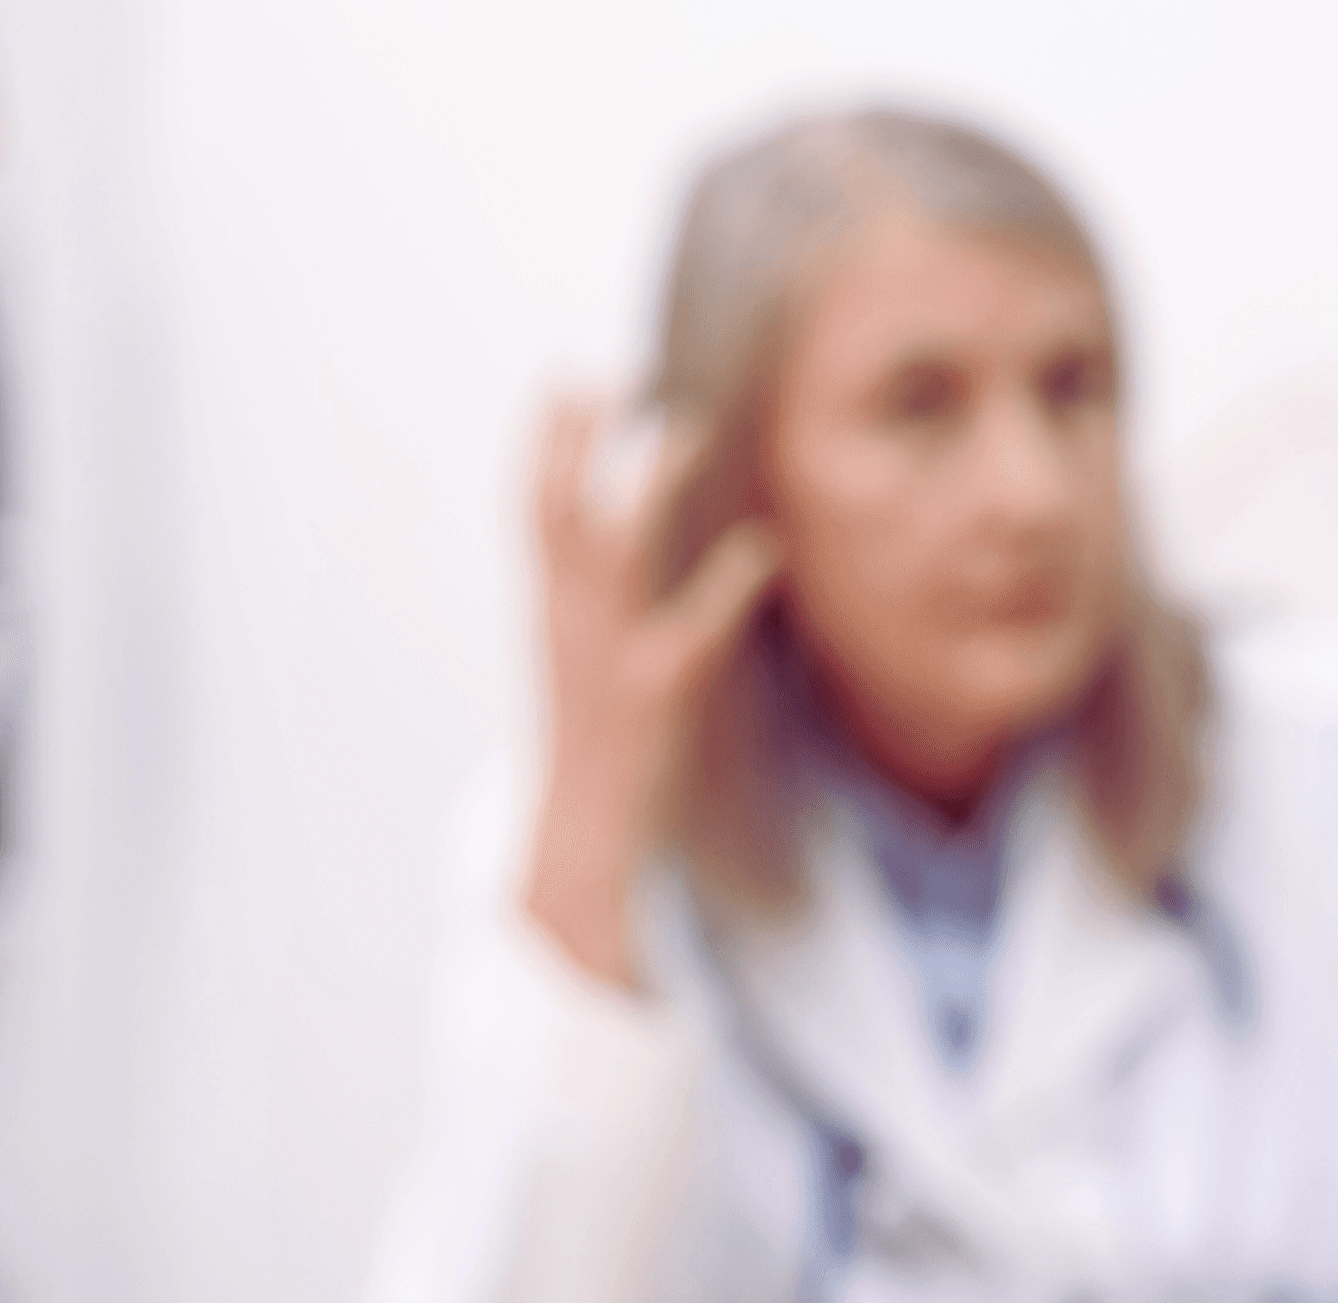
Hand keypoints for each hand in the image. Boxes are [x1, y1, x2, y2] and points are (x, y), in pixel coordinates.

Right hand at [520, 392, 781, 986]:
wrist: (579, 850)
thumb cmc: (594, 748)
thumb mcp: (579, 665)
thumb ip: (594, 603)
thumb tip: (618, 545)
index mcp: (548, 615)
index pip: (532, 511)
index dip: (547, 442)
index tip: (566, 378)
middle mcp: (566, 627)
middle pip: (557, 512)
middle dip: (579, 441)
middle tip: (611, 376)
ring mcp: (608, 657)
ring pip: (618, 548)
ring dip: (652, 483)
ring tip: (687, 427)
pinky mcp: (656, 696)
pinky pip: (694, 625)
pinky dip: (729, 581)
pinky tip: (764, 545)